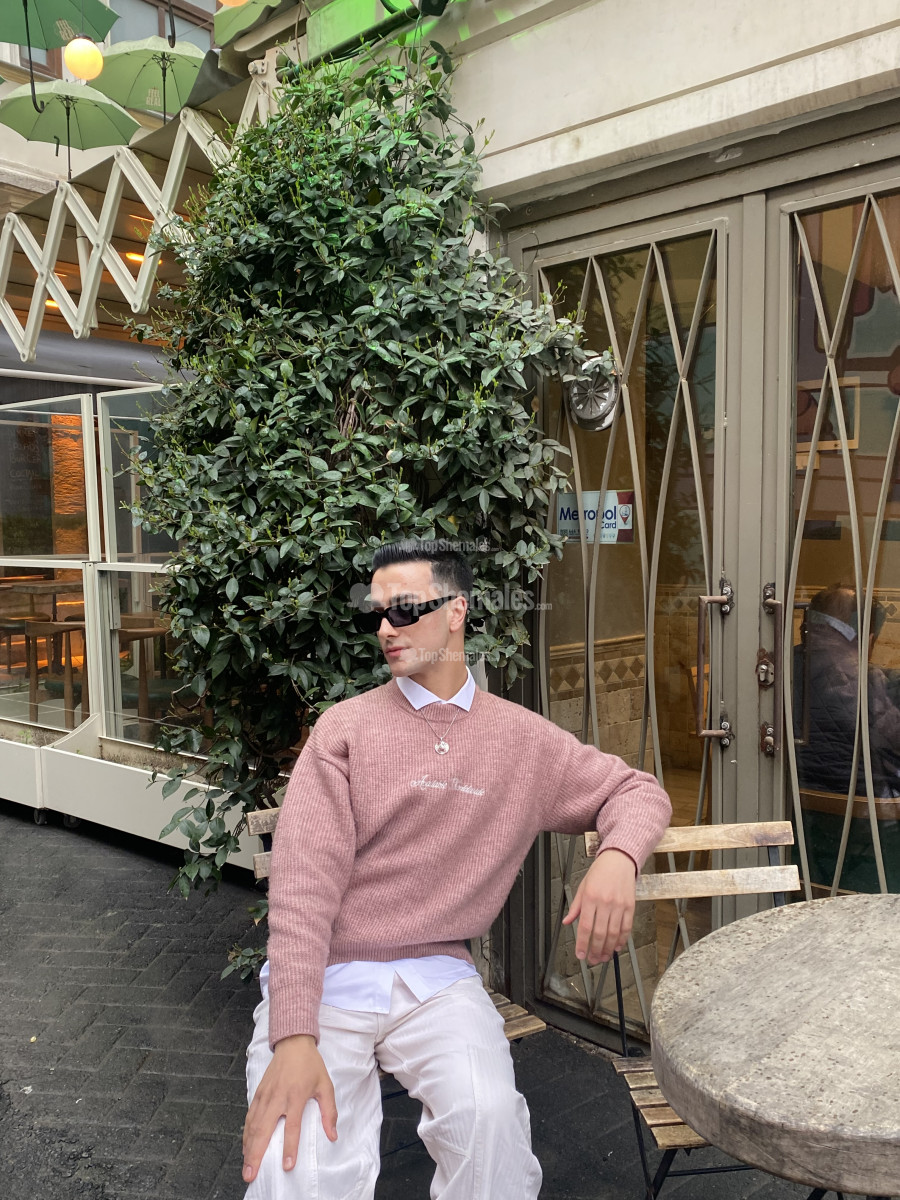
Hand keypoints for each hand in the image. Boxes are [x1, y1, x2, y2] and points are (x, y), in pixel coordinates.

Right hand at [242, 1034, 337, 1184]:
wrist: (293, 1043)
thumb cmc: (311, 1065)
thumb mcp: (325, 1085)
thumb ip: (330, 1112)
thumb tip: (333, 1135)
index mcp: (296, 1095)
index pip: (292, 1126)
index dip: (290, 1147)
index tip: (287, 1166)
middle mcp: (277, 1097)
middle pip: (264, 1130)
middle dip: (256, 1154)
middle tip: (251, 1174)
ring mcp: (265, 1095)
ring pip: (253, 1125)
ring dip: (248, 1148)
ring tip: (246, 1167)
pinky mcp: (258, 1093)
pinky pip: (250, 1116)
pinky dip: (246, 1133)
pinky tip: (245, 1147)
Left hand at [562, 848, 636, 964]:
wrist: (619, 860)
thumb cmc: (599, 872)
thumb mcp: (582, 886)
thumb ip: (575, 907)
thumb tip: (567, 922)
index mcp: (590, 898)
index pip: (585, 926)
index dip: (582, 944)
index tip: (580, 954)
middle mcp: (605, 902)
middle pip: (600, 933)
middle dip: (595, 950)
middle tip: (592, 960)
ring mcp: (619, 905)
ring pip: (614, 934)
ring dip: (607, 949)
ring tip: (603, 957)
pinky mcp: (630, 906)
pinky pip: (626, 928)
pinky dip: (622, 940)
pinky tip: (616, 947)